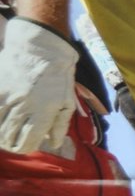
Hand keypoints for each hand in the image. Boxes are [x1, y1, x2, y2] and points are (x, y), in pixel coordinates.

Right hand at [0, 16, 78, 154]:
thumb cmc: (58, 75)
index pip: (28, 141)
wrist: (40, 47)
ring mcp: (7, 97)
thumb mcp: (67, 100)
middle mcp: (23, 106)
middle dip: (10, 144)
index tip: (24, 147)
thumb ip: (60, 124)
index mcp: (43, 111)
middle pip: (9, 136)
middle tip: (11, 143)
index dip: (25, 148)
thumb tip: (53, 144)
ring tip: (3, 135)